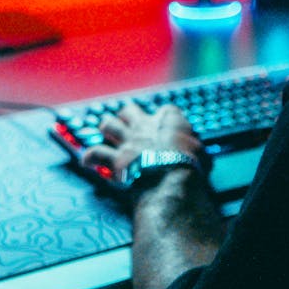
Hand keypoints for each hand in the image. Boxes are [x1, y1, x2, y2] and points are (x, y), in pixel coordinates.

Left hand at [81, 103, 208, 184]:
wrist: (170, 178)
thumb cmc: (189, 165)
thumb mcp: (202, 153)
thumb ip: (195, 149)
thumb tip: (199, 155)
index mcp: (169, 121)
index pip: (168, 111)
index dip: (166, 118)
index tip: (167, 125)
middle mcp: (145, 126)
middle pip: (130, 111)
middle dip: (128, 115)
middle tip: (129, 122)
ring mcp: (128, 141)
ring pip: (109, 125)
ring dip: (106, 127)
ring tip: (105, 130)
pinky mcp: (115, 158)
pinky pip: (96, 154)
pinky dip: (90, 157)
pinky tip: (86, 161)